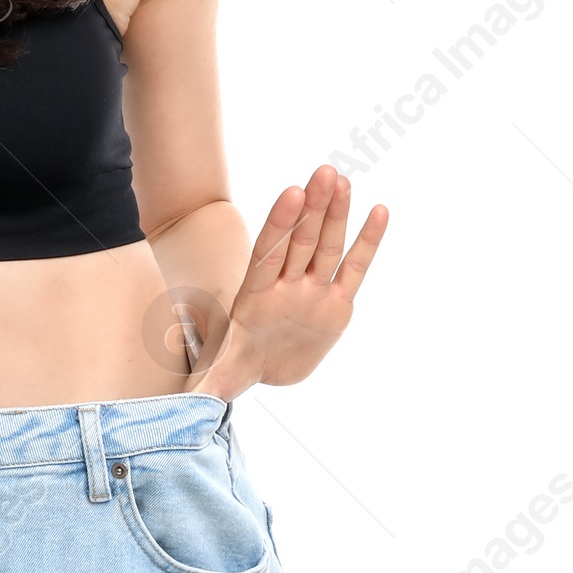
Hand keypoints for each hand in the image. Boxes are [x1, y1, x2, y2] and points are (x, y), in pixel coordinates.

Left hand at [187, 166, 386, 401]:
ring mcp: (313, 291)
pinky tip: (379, 211)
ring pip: (325, 247)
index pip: (269, 253)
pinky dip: (367, 242)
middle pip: (300, 242)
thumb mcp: (225, 372)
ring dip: (335, 214)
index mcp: (256, 295)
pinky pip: (354, 269)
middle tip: (322, 173)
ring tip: (343, 180)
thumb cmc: (239, 362)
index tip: (290, 194)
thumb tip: (193, 399)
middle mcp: (287, 286)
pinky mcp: (337, 303)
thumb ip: (214, 381)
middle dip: (311, 208)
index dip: (280, 224)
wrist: (264, 369)